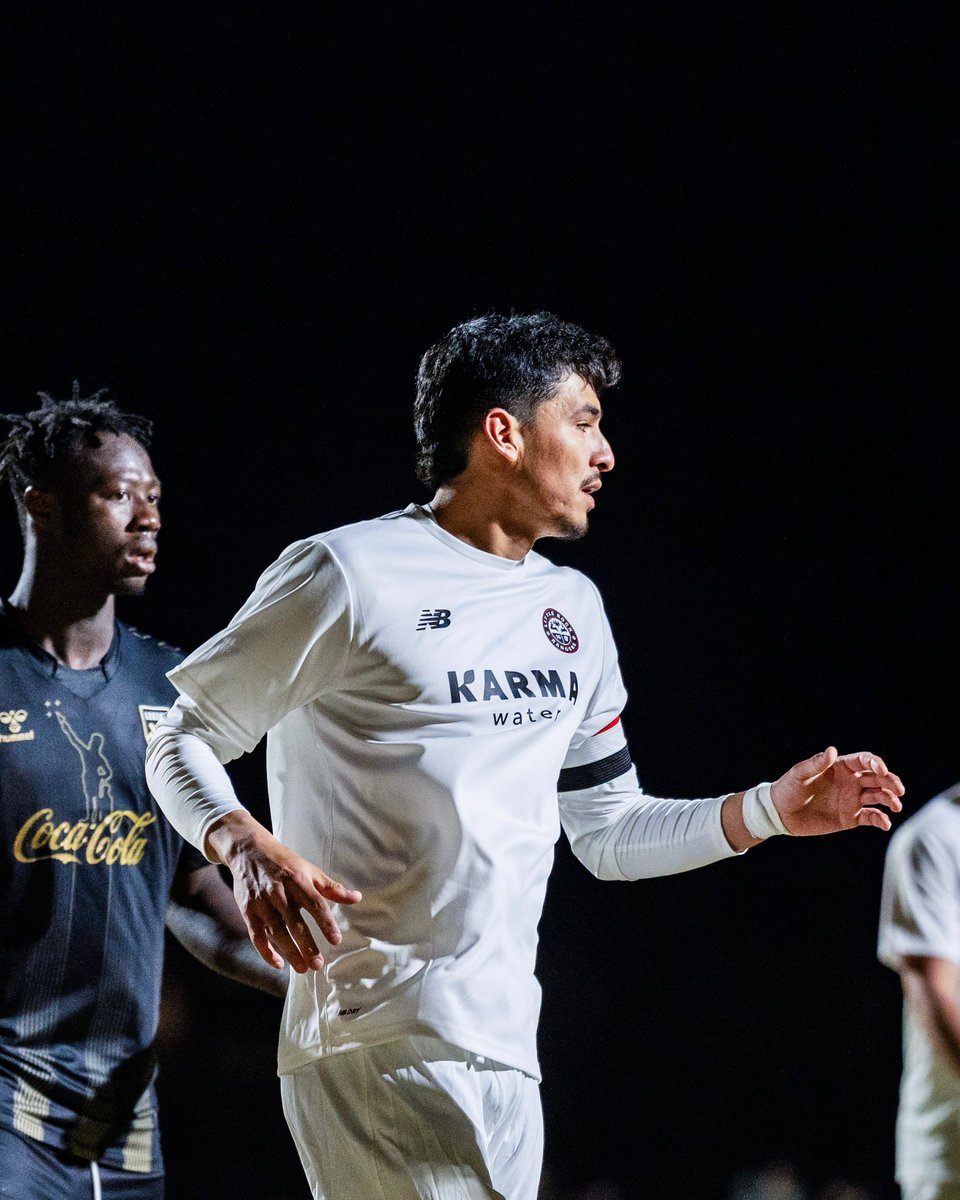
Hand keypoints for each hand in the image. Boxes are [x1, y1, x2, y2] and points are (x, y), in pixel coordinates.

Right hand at [206, 811, 361, 972]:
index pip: (315, 903)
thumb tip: (357, 898)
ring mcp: (261, 902)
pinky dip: (265, 951)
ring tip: (303, 969)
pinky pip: (256, 935)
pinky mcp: (248, 911)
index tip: (336, 940)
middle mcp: (279, 892)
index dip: (326, 922)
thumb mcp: (309, 869)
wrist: (249, 851)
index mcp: (297, 880)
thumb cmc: (285, 862)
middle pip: (294, 922)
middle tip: (318, 964)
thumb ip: (331, 887)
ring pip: (276, 932)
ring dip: (289, 952)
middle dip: (306, 944)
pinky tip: (278, 964)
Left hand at [771, 746, 903, 835]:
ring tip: (896, 806)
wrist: (781, 813)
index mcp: (841, 767)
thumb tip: (832, 751)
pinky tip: (885, 824)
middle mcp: (851, 782)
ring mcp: (852, 800)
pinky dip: (881, 820)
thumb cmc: (788, 788)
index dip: (876, 764)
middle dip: (891, 782)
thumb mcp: (799, 774)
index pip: (864, 761)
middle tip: (899, 790)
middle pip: (877, 778)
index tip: (881, 771)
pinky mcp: (851, 817)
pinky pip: (871, 817)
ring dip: (890, 800)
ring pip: (878, 797)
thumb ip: (816, 764)